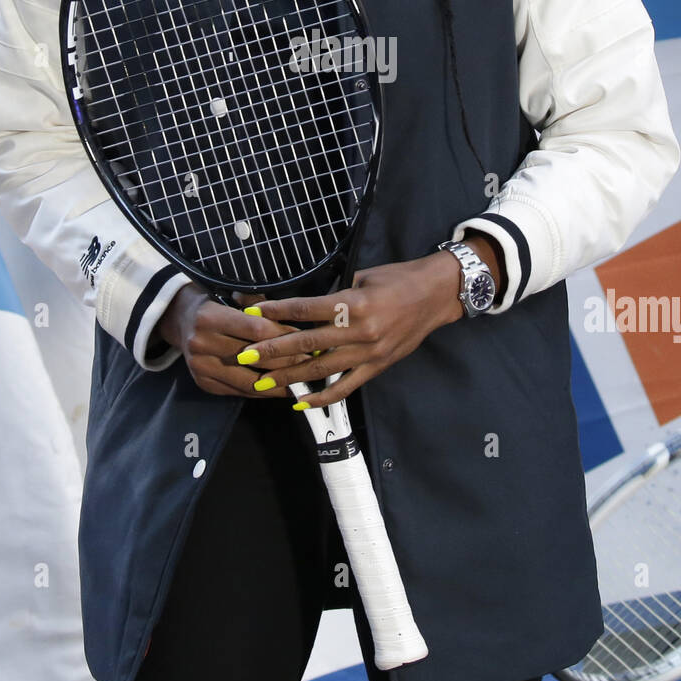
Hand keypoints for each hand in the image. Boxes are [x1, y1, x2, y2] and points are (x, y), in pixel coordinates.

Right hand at [155, 284, 301, 397]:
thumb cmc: (214, 304)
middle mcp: (201, 343)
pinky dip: (263, 392)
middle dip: (287, 361)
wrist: (179, 320)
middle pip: (255, 358)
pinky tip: (281, 389)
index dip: (284, 336)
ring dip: (279, 383)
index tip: (306, 340)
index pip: (256, 329)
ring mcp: (200, 367)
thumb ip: (262, 310)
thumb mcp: (234, 297)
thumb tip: (297, 331)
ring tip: (301, 381)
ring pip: (249, 381)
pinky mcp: (204, 383)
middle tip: (311, 362)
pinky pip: (240, 391)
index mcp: (210, 317)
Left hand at [231, 252, 464, 407]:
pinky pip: (345, 387)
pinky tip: (299, 402)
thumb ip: (334, 295)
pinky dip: (321, 397)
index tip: (252, 315)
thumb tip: (302, 307)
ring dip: (288, 377)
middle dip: (272, 351)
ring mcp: (369, 353)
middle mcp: (360, 331)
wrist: (436, 295)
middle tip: (244, 358)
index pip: (305, 310)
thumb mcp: (362, 278)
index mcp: (354, 304)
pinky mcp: (377, 367)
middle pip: (306, 343)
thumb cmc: (397, 278)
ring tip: (262, 383)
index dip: (276, 313)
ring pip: (320, 369)